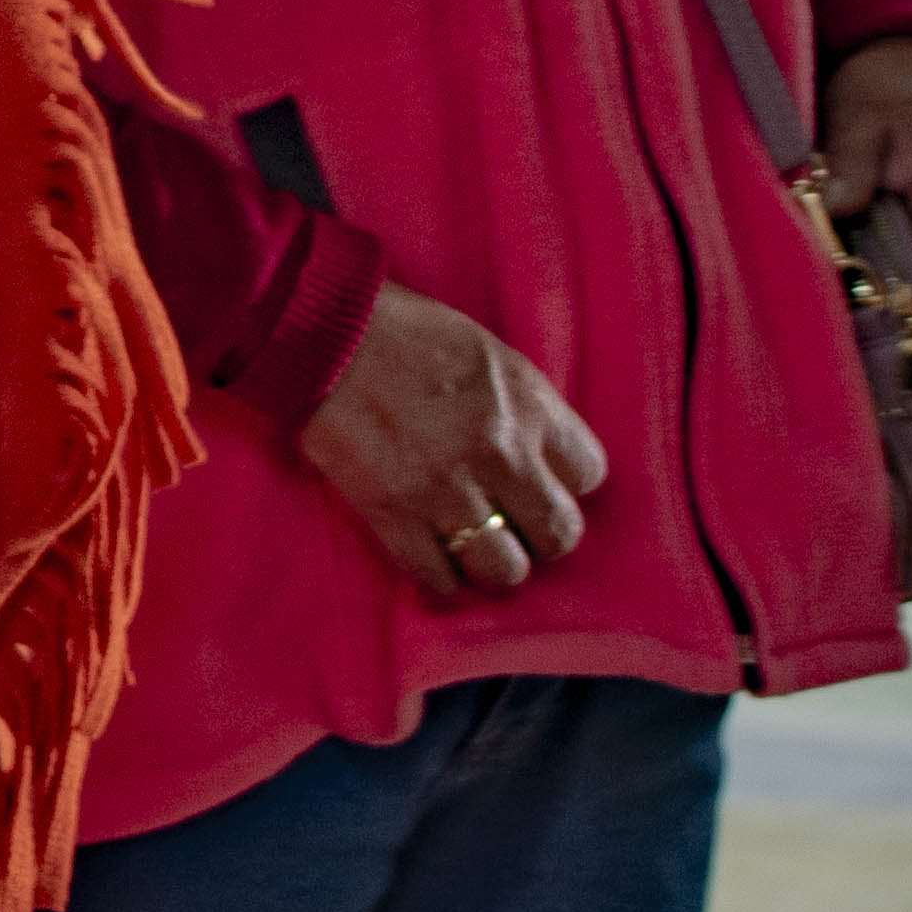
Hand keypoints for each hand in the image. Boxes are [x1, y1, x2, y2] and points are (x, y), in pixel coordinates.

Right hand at [298, 282, 608, 605]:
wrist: (322, 333)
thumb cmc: (404, 333)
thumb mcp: (489, 355)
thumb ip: (523, 408)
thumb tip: (537, 456)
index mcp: (528, 403)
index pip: (589, 473)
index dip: (566, 482)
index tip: (540, 481)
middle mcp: (499, 451)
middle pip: (559, 533)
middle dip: (540, 537)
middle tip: (514, 528)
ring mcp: (445, 486)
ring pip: (505, 568)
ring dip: (493, 564)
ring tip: (473, 549)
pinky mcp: (391, 511)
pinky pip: (435, 576)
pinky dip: (438, 578)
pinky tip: (432, 561)